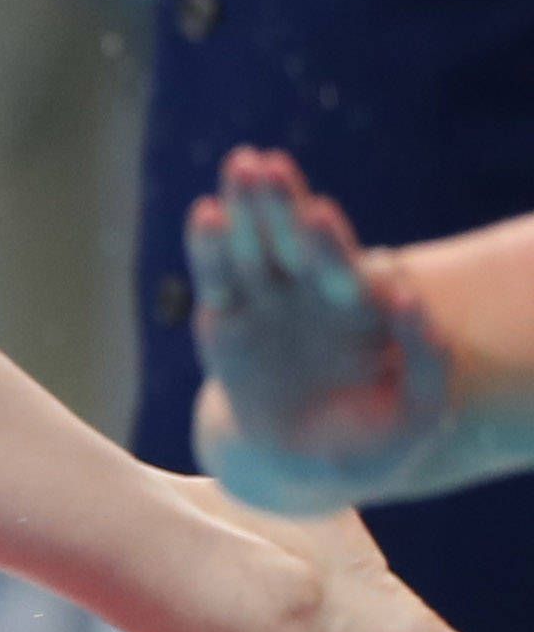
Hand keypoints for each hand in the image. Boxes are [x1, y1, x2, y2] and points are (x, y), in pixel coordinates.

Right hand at [190, 148, 456, 512]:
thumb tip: (412, 303)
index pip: (346, 272)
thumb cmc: (371, 440)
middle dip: (281, 205)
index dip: (333, 248)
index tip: (319, 217)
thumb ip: (426, 363)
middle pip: (296, 243)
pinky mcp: (225, 320)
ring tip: (240, 165)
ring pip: (254, 248)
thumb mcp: (417, 413)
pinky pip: (215, 279)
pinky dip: (207, 248)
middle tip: (269, 166)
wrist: (302, 466)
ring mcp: (268, 303)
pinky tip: (205, 213)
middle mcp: (314, 296)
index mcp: (363, 311)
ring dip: (246, 208)